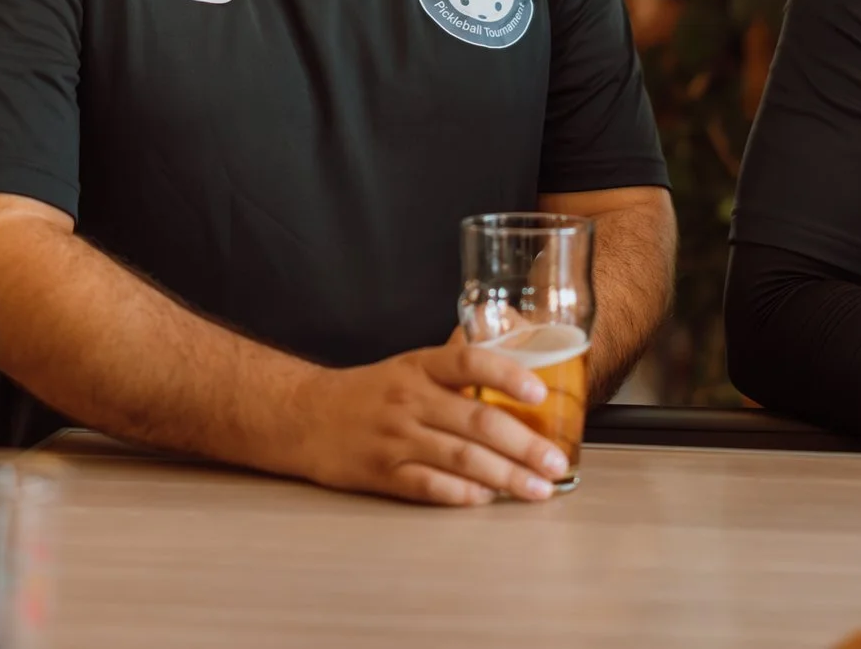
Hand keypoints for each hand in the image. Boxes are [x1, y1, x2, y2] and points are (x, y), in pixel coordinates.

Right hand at [285, 342, 572, 506]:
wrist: (303, 415)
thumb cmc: (368, 392)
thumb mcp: (408, 366)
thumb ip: (454, 369)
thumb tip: (515, 368)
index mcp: (419, 366)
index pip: (469, 361)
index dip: (507, 374)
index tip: (540, 393)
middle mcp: (409, 398)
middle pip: (476, 420)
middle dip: (524, 444)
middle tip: (556, 462)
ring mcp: (395, 437)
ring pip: (461, 457)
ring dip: (505, 476)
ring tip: (537, 489)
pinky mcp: (382, 472)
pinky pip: (429, 485)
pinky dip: (461, 494)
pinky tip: (487, 499)